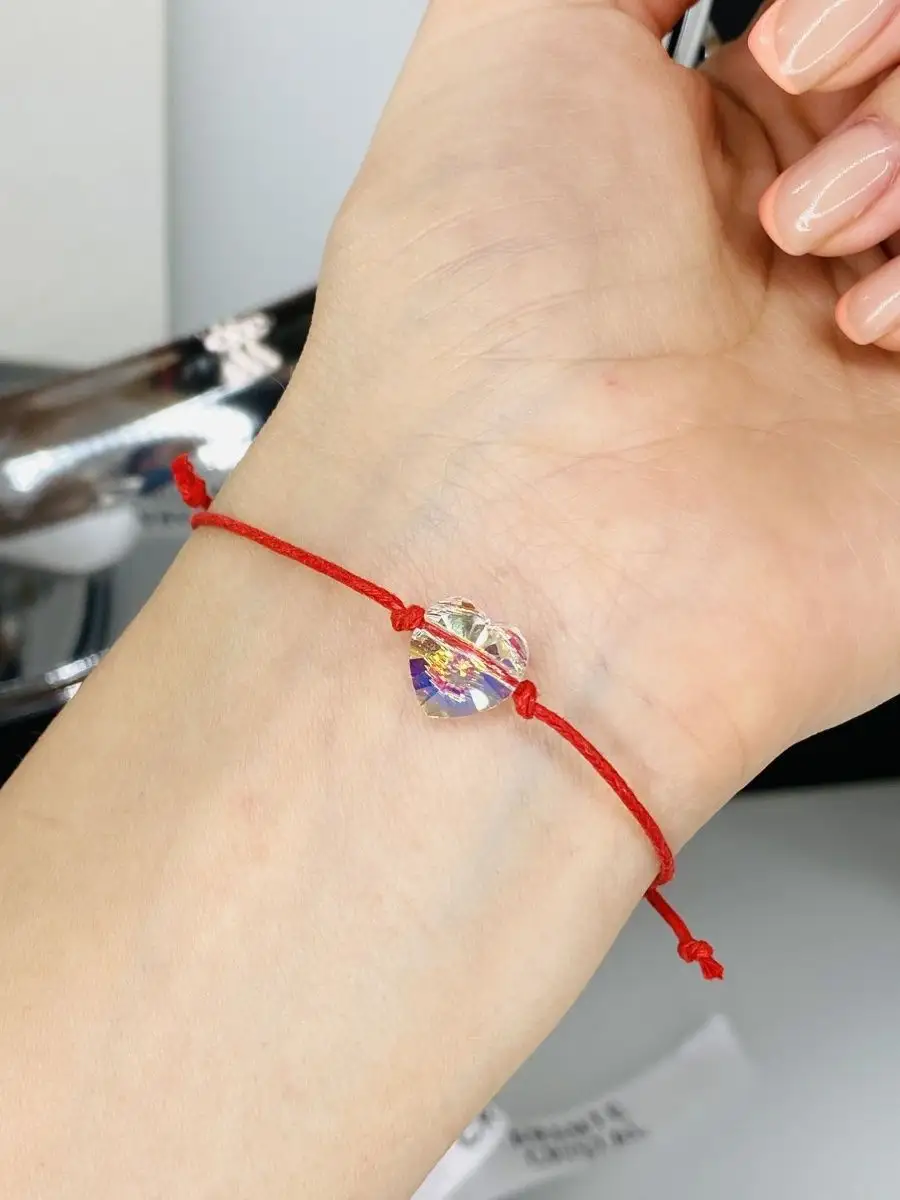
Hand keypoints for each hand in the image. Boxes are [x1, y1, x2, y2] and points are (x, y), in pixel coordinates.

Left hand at [237, 0, 899, 837]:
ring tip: (805, 241)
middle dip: (887, 52)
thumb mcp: (502, 54)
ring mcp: (864, 349)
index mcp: (686, 166)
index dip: (847, 5)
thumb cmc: (473, 345)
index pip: (842, 38)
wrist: (525, 560)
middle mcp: (784, 255)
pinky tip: (866, 330)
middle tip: (798, 85)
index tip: (777, 35)